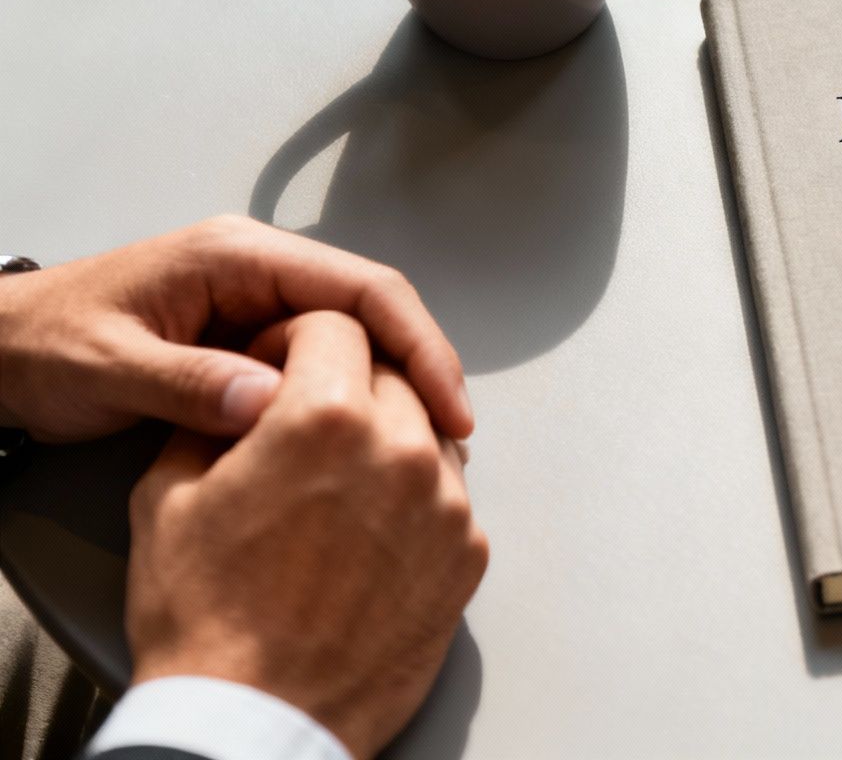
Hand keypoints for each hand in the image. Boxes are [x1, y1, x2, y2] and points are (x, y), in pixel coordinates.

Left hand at [0, 215, 468, 441]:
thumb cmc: (41, 347)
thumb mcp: (106, 368)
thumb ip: (187, 384)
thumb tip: (271, 404)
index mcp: (237, 256)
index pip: (361, 288)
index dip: (416, 346)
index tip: (448, 404)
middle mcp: (259, 266)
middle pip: (375, 307)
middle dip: (422, 365)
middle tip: (454, 433)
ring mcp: (257, 297)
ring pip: (357, 334)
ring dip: (395, 383)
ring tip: (424, 442)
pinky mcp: (250, 332)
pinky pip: (326, 358)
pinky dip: (357, 395)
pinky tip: (369, 437)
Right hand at [127, 312, 487, 758]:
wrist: (256, 720)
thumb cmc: (207, 622)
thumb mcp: (168, 495)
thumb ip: (217, 418)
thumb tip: (244, 390)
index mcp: (326, 419)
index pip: (336, 324)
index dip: (298, 337)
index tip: (283, 360)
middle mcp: (403, 451)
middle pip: (392, 372)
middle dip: (349, 381)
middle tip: (308, 421)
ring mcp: (447, 506)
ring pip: (430, 431)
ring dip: (390, 437)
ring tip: (338, 481)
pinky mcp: (469, 556)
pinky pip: (450, 496)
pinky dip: (415, 498)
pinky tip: (368, 529)